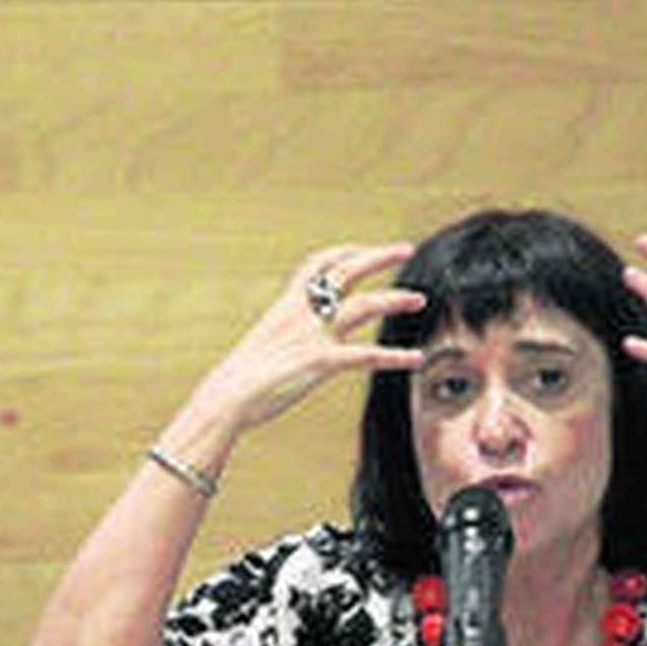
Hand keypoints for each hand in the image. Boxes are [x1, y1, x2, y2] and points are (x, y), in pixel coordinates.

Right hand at [191, 243, 427, 433]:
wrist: (227, 396)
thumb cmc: (239, 379)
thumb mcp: (262, 346)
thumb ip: (283, 337)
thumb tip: (289, 344)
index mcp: (286, 305)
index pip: (318, 263)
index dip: (345, 251)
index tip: (365, 249)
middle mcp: (303, 313)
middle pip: (347, 271)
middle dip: (379, 256)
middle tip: (405, 249)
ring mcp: (314, 336)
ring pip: (365, 305)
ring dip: (395, 299)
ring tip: (419, 299)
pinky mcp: (322, 362)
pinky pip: (367, 355)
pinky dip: (395, 356)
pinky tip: (416, 358)